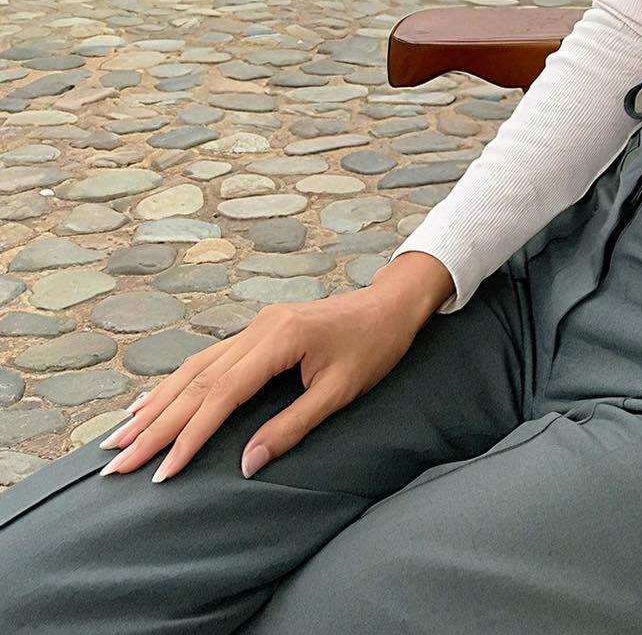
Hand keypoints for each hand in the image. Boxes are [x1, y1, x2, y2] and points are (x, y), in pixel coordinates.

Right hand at [96, 264, 445, 483]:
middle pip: (196, 381)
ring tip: (120, 436)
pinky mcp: (256, 332)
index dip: (189, 435)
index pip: (222, 394)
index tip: (161, 470)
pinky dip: (175, 385)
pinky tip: (151, 402)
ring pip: (194, 369)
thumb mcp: (341, 392)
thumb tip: (246, 465)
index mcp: (280, 339)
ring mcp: (255, 327)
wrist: (391, 305)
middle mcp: (259, 329)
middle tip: (116, 461)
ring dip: (156, 405)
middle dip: (155, 425)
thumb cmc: (374, 348)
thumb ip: (293, 426)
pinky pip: (206, 360)